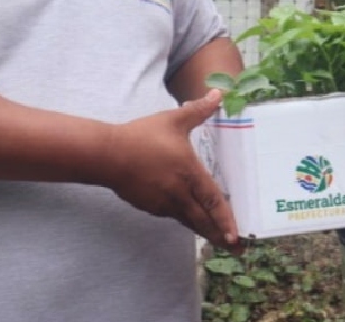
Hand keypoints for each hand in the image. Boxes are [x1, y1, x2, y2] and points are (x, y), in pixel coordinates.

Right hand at [105, 89, 242, 252]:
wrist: (107, 155)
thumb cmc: (142, 136)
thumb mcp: (173, 120)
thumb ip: (198, 110)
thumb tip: (218, 94)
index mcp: (189, 174)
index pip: (213, 201)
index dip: (225, 219)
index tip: (236, 236)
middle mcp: (178, 193)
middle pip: (203, 220)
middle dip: (220, 236)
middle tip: (237, 250)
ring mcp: (162, 203)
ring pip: (188, 220)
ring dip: (204, 231)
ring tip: (218, 240)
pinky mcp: (150, 206)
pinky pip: (173, 215)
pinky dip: (185, 220)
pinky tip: (190, 220)